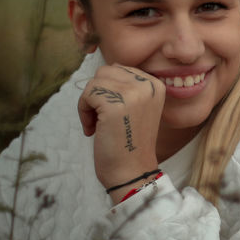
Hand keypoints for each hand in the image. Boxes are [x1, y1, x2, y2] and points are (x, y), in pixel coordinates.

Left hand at [77, 64, 164, 190]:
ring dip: (88, 103)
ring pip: (95, 82)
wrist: (131, 171)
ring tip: (98, 124)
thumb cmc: (128, 142)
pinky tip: (93, 129)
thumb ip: (128, 86)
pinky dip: (83, 112)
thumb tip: (108, 68)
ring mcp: (132, 93)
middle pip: (105, 72)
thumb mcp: (137, 107)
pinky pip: (87, 95)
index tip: (111, 113)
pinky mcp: (114, 103)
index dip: (108, 90)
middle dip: (97, 94)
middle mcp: (148, 85)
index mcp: (155, 84)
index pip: (119, 69)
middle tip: (102, 119)